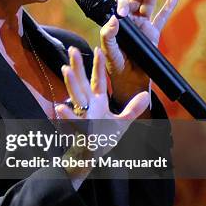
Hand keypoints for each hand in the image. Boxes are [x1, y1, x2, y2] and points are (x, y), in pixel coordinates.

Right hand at [55, 46, 149, 188]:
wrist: (90, 156)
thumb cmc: (103, 137)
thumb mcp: (122, 122)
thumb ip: (133, 109)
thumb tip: (144, 95)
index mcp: (97, 101)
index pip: (97, 79)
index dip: (98, 65)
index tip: (98, 49)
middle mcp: (88, 105)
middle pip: (82, 82)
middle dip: (77, 66)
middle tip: (72, 49)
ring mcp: (83, 116)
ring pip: (76, 96)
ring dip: (71, 83)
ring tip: (65, 69)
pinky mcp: (81, 129)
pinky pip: (73, 121)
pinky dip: (67, 115)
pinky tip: (60, 107)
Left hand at [100, 0, 178, 107]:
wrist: (129, 80)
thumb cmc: (115, 66)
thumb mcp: (109, 52)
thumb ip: (108, 36)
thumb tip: (114, 19)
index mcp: (117, 23)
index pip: (120, 7)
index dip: (122, 4)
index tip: (122, 10)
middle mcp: (130, 21)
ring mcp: (143, 26)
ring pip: (149, 4)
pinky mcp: (153, 33)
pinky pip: (162, 18)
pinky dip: (169, 7)